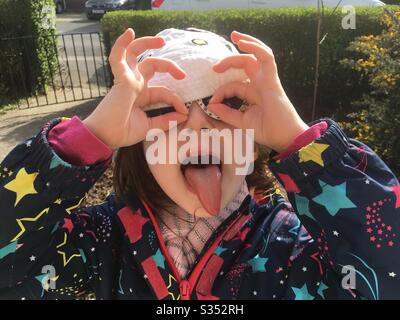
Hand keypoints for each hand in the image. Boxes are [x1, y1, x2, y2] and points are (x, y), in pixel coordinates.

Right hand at [83, 28, 187, 149]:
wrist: (107, 137)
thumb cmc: (123, 131)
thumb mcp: (150, 126)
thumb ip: (166, 120)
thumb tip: (184, 115)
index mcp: (142, 95)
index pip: (164, 91)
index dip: (176, 100)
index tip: (184, 112)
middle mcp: (135, 84)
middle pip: (153, 65)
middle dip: (169, 66)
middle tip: (183, 75)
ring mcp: (127, 79)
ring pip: (136, 53)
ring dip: (147, 43)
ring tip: (161, 41)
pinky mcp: (120, 79)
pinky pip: (118, 57)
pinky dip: (121, 44)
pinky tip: (129, 33)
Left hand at [208, 31, 308, 152]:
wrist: (285, 138)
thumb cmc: (267, 131)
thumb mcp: (240, 122)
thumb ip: (226, 113)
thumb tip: (211, 104)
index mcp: (252, 93)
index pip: (233, 85)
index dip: (221, 91)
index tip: (212, 103)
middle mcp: (259, 83)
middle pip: (244, 63)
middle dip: (229, 60)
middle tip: (214, 67)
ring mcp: (266, 79)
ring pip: (256, 55)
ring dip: (247, 42)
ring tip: (234, 37)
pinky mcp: (272, 79)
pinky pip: (266, 57)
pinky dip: (255, 47)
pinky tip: (242, 42)